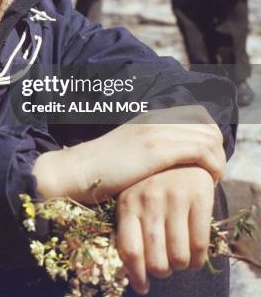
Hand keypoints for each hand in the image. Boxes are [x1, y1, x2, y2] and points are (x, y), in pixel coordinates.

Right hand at [32, 105, 224, 201]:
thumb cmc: (102, 169)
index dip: (209, 139)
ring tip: (210, 179)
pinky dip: (212, 167)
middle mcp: (156, 118)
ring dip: (218, 161)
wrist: (79, 170)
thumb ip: (152, 145)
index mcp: (151, 116)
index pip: (198, 117)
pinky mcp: (157, 149)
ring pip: (210, 138)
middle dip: (217, 150)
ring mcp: (157, 132)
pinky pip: (202, 151)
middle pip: (208, 125)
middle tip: (211, 173)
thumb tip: (172, 156)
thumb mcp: (131, 149)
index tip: (205, 162)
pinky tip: (205, 181)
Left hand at [116, 166, 214, 294]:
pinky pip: (200, 245)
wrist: (176, 155)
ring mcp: (174, 196)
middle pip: (156, 260)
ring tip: (178, 259)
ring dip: (180, 266)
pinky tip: (194, 254)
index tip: (142, 286)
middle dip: (161, 272)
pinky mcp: (199, 195)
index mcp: (127, 202)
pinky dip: (198, 259)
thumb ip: (130, 232)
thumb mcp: (132, 202)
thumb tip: (135, 278)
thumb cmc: (150, 187)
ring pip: (179, 257)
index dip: (136, 275)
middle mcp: (149, 198)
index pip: (129, 250)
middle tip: (164, 267)